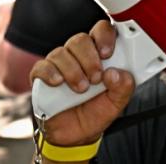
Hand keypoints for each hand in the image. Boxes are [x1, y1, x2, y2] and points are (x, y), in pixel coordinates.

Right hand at [30, 20, 135, 145]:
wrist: (75, 136)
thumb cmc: (96, 112)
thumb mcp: (117, 103)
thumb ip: (124, 87)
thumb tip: (116, 73)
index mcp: (99, 55)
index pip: (101, 31)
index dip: (104, 36)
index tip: (107, 53)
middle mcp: (78, 55)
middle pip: (80, 40)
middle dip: (89, 58)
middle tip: (96, 78)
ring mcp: (59, 65)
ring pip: (61, 52)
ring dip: (73, 70)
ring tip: (81, 89)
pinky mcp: (42, 77)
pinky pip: (41, 66)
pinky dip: (50, 73)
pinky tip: (58, 83)